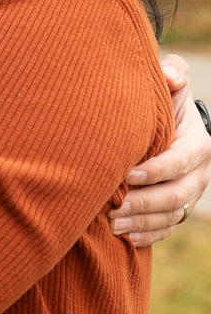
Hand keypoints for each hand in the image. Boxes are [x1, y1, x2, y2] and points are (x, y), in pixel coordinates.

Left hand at [109, 55, 210, 244]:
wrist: (168, 127)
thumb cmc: (164, 103)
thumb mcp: (172, 86)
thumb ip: (173, 74)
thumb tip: (169, 75)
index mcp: (198, 145)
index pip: (179, 161)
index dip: (155, 170)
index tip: (126, 174)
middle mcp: (198, 174)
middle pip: (177, 195)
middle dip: (145, 203)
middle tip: (115, 208)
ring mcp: (189, 195)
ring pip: (171, 216)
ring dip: (143, 224)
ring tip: (114, 225)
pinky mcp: (177, 210)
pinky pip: (167, 229)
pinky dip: (148, 236)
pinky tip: (126, 239)